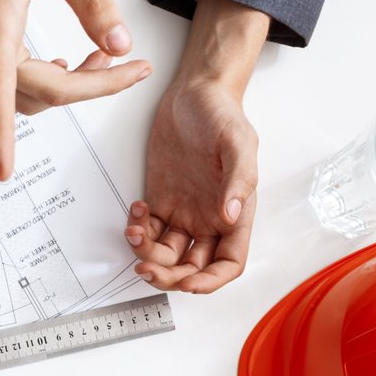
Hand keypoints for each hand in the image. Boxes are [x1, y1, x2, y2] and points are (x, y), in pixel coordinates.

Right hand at [0, 0, 149, 180]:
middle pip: (33, 97)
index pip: (2, 99)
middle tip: (123, 67)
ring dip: (62, 89)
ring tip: (95, 59)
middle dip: (84, 89)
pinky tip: (60, 63)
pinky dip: (39, 83)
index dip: (2, 142)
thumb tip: (118, 44)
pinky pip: (5, 88)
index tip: (6, 172)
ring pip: (18, 99)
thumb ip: (90, 1)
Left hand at [125, 0, 267, 294]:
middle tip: (146, 267)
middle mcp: (211, 219)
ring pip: (166, 255)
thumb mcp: (239, 141)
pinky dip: (138, 232)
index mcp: (237, 212)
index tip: (188, 283)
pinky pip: (149, 233)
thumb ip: (239, 179)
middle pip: (192, 268)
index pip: (229, 263)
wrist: (194, 92)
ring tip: (135, 232)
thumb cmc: (222, 113)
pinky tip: (136, 212)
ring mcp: (185, 212)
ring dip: (148, 254)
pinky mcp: (161, 202)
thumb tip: (230, 216)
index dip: (211, 281)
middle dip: (169, 275)